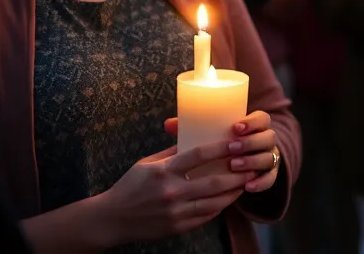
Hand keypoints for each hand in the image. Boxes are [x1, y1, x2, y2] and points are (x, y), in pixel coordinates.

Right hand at [95, 136, 251, 245]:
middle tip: (251, 165)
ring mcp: (175, 212)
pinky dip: (220, 207)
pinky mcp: (177, 227)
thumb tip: (194, 136)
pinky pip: (205, 216)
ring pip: (214, 202)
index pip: (199, 155)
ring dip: (233, 192)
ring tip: (246, 182)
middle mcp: (172, 192)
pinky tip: (229, 199)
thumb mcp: (148, 164)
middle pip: (214, 182)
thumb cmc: (130, 186)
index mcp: (164, 171)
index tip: (238, 143)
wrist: (112, 219)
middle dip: (237, 174)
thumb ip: (172, 152)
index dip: (222, 148)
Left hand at [165, 111, 281, 193]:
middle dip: (250, 143)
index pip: (261, 118)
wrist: (243, 160)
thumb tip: (168, 124)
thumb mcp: (211, 135)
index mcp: (254, 125)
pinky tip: (247, 187)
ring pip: (268, 158)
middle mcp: (265, 140)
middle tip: (232, 148)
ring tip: (234, 166)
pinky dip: (260, 183)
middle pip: (268, 137)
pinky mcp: (268, 176)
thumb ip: (195, 129)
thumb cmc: (221, 145)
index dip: (252, 122)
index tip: (235, 127)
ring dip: (252, 162)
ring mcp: (268, 158)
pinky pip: (269, 179)